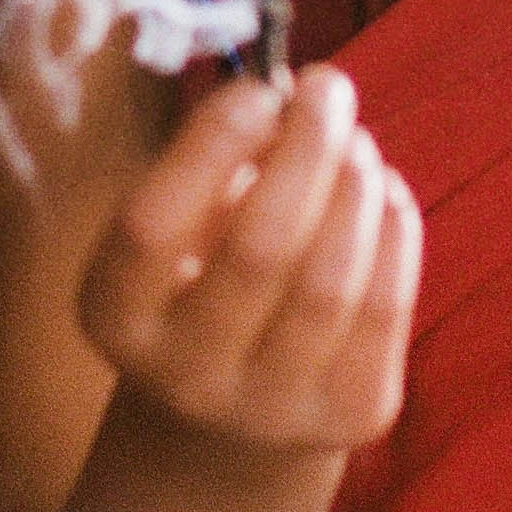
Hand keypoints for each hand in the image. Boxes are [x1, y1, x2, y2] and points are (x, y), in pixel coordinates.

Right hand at [75, 64, 418, 469]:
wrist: (233, 422)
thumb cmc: (201, 281)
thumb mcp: (179, 226)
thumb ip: (217, 162)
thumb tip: (295, 97)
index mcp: (116, 315)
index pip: (151, 227)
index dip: (208, 147)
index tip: (257, 90)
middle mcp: (184, 375)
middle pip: (258, 249)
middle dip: (305, 149)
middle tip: (328, 89)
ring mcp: (271, 408)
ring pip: (330, 280)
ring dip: (355, 187)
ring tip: (356, 142)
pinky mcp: (351, 419)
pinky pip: (386, 308)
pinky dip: (395, 230)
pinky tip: (382, 193)